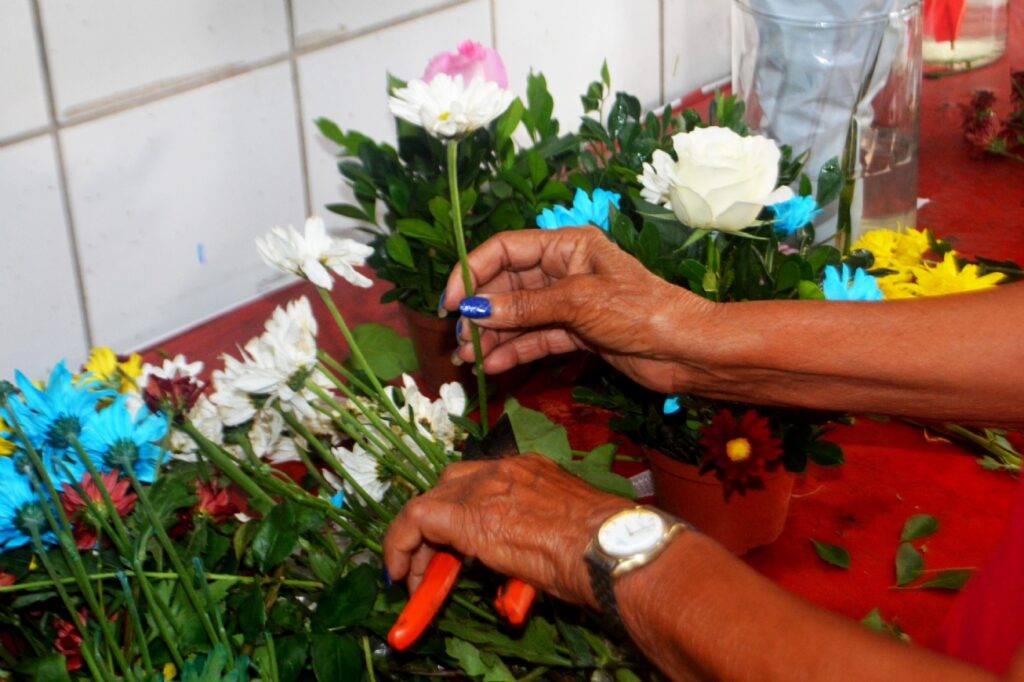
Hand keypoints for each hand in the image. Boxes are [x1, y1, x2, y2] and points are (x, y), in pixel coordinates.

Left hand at [383, 455, 630, 606]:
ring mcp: (483, 486)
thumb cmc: (602, 547)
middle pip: (450, 486)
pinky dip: (401, 544)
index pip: (481, 482)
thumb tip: (522, 560)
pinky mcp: (464, 513)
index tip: (459, 544)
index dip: (462, 511)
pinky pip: (415, 519)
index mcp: (530, 470)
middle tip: (435, 561)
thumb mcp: (563, 528)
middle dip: (436, 525)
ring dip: (418, 541)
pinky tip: (400, 572)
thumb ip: (534, 531)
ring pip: (430, 501)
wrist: (606, 547)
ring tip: (413, 575)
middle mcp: (503, 469)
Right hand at [444, 227, 714, 393]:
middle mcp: (564, 269)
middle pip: (507, 285)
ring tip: (468, 359)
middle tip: (458, 340)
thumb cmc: (640, 312)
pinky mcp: (577, 332)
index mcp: (567, 245)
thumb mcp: (576, 303)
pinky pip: (536, 338)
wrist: (686, 351)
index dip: (472, 272)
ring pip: (519, 315)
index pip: (504, 250)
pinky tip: (494, 366)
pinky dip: (515, 351)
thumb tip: (472, 311)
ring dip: (492, 336)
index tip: (450, 303)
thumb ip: (523, 308)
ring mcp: (570, 303)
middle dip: (480, 311)